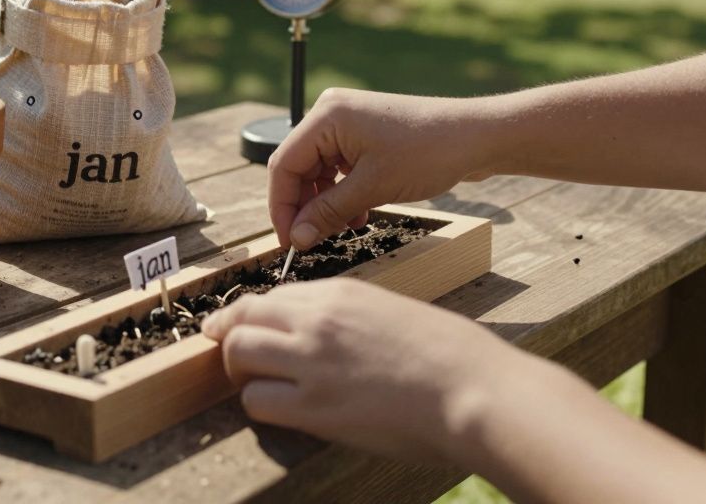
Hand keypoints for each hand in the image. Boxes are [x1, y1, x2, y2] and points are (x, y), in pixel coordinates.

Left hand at [202, 278, 518, 465]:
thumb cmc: (453, 357)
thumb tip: (330, 336)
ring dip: (239, 371)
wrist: (474, 388)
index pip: (273, 296)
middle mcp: (318, 319)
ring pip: (238, 353)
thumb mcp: (395, 312)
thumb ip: (354, 318)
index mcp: (342, 292)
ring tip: (256, 386)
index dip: (253, 315)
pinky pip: (257, 401)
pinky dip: (259, 406)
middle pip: (243, 316)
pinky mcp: (314, 406)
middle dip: (230, 336)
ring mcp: (312, 360)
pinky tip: (280, 412)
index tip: (243, 327)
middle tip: (231, 357)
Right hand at [268, 87, 502, 249]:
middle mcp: (331, 114)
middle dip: (304, 206)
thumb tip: (297, 238)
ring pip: (318, 171)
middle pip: (299, 167)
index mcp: (326, 116)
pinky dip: (342, 193)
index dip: (282, 206)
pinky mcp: (363, 134)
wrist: (477, 137)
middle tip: (311, 240)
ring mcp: (348, 123)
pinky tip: (356, 216)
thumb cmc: (428, 152)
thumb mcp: (373, 188)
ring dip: (325, 203)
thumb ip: (328, 212)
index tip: (289, 241)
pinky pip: (338, 168)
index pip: (284, 165)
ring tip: (342, 228)